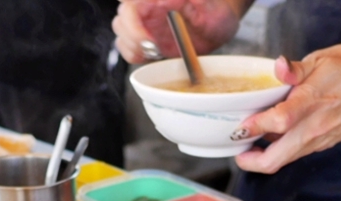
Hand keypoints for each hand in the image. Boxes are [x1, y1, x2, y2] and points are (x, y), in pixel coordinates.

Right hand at [113, 0, 243, 63]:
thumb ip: (196, 1)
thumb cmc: (216, 9)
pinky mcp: (145, 40)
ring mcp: (144, 23)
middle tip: (154, 47)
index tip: (148, 34)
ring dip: (132, 45)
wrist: (220, 23)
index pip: (130, 0)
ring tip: (154, 52)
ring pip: (121, 31)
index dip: (132, 16)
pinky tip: (150, 56)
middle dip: (133, 34)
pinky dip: (133, 54)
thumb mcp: (211, 5)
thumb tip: (177, 0)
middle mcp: (147, 7)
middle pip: (122, 16)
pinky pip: (126, 47)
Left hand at [234, 47, 340, 173]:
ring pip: (283, 161)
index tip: (240, 123)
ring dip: (262, 156)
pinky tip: (271, 136)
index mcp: (312, 102)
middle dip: (250, 160)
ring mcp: (318, 141)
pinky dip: (278, 150)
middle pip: (275, 160)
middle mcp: (313, 128)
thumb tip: (278, 66)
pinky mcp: (321, 145)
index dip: (254, 125)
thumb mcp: (325, 59)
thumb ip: (296, 69)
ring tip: (248, 142)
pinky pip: (294, 154)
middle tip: (236, 149)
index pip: (277, 121)